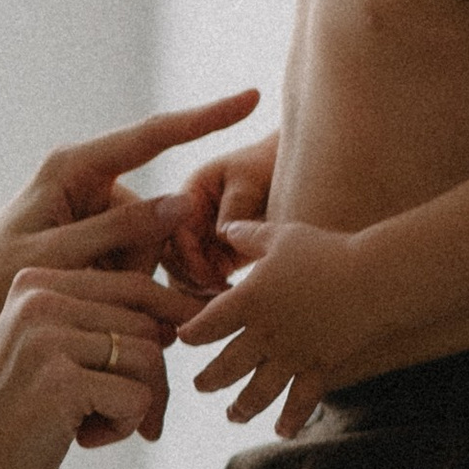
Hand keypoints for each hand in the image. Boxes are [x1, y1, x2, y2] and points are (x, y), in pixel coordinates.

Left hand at [0, 88, 258, 436]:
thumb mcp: (53, 257)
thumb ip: (115, 231)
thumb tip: (180, 204)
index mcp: (72, 168)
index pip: (152, 136)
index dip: (205, 118)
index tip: (252, 98)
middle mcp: (88, 181)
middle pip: (153, 214)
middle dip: (137, 256)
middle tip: (94, 287)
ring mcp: (93, 210)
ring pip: (148, 245)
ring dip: (127, 277)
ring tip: (81, 295)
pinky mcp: (96, 239)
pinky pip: (134, 261)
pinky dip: (120, 285)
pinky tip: (88, 298)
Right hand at [0, 260, 187, 468]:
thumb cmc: (12, 418)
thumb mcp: (48, 353)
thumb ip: (96, 326)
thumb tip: (176, 320)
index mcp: (35, 284)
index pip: (132, 285)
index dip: (169, 316)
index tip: (178, 346)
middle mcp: (39, 299)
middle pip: (146, 324)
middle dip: (151, 377)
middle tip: (131, 416)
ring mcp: (48, 338)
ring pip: (147, 359)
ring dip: (137, 404)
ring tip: (94, 425)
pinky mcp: (61, 381)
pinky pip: (137, 398)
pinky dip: (121, 428)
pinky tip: (80, 440)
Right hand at [162, 137, 278, 294]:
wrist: (296, 175)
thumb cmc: (270, 167)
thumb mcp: (252, 179)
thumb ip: (236, 204)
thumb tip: (221, 235)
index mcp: (190, 196)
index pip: (173, 231)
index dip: (187, 256)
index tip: (212, 275)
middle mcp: (189, 221)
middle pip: (171, 259)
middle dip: (190, 280)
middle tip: (218, 295)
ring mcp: (202, 241)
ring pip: (184, 276)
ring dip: (199, 292)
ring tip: (227, 302)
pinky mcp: (218, 258)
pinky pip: (205, 282)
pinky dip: (213, 294)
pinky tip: (233, 301)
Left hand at [180, 218, 377, 434]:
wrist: (374, 277)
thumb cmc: (326, 250)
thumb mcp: (281, 235)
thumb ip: (249, 234)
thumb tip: (223, 226)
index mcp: (249, 300)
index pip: (206, 324)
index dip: (191, 333)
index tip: (185, 338)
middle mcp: (265, 333)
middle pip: (225, 365)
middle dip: (209, 379)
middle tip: (200, 386)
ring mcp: (292, 355)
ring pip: (257, 391)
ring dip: (241, 407)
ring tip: (232, 415)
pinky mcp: (319, 367)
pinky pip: (301, 400)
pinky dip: (290, 418)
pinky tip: (281, 431)